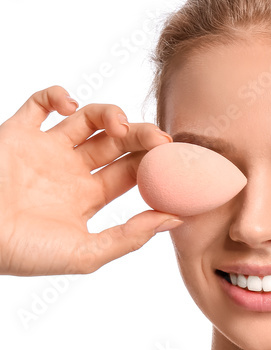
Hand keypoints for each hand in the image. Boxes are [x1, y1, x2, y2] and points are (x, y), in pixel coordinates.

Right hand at [0, 85, 181, 275]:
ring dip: (111, 113)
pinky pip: (40, 103)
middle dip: (142, 136)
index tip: (175, 161)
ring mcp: (44, 149)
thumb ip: (131, 236)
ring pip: (88, 119)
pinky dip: (58, 96)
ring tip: (119, 125)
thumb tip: (176, 218)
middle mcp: (69, 170)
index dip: (155, 163)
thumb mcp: (86, 253)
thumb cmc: (24, 254)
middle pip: (118, 142)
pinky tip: (71, 108)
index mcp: (88, 197)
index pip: (133, 170)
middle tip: (160, 139)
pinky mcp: (16, 133)